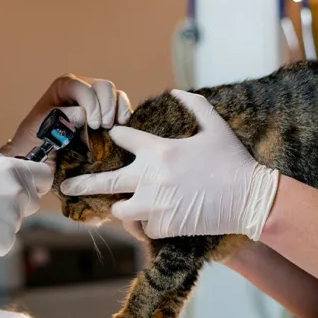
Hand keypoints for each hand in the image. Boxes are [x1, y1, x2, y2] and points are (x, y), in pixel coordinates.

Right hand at [0, 146, 51, 258]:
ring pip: (16, 221)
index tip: (28, 183)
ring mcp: (13, 221)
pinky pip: (4, 239)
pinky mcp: (4, 243)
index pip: (44, 176)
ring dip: (2, 219)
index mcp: (12, 171)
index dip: (36, 179)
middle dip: (17, 201)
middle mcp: (18, 196)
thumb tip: (2, 161)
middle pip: (32, 201)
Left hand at [4, 74, 131, 159]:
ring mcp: (96, 99)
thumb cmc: (36, 140)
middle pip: (104, 87)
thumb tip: (82, 114)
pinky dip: (124, 117)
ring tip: (110, 130)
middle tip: (102, 128)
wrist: (40, 156)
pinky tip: (119, 130)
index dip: (91, 103)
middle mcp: (82, 88)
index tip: (94, 125)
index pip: (82, 87)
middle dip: (106, 108)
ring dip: (116, 113)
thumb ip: (60, 118)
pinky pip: (123, 107)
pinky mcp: (107, 113)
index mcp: (64, 87)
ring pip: (116, 95)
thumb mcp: (41, 128)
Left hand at [58, 90, 279, 240]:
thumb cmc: (234, 160)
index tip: (111, 136)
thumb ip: (194, 105)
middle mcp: (149, 177)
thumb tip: (177, 90)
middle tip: (65, 186)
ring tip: (126, 205)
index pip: (121, 138)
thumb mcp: (215, 127)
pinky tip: (160, 218)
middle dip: (81, 183)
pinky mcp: (164, 226)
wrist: (251, 198)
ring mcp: (154, 204)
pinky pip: (144, 228)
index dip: (115, 135)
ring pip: (120, 210)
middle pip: (104, 181)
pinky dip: (148, 224)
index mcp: (158, 150)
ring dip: (122, 207)